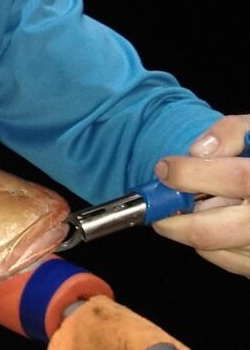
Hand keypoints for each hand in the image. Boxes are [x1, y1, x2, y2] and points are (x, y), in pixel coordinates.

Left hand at [151, 114, 249, 275]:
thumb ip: (231, 132)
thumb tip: (198, 152)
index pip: (234, 179)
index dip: (189, 173)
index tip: (164, 168)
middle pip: (208, 232)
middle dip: (170, 219)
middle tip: (157, 203)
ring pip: (211, 247)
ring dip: (191, 226)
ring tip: (200, 204)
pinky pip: (224, 259)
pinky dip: (209, 241)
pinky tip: (218, 219)